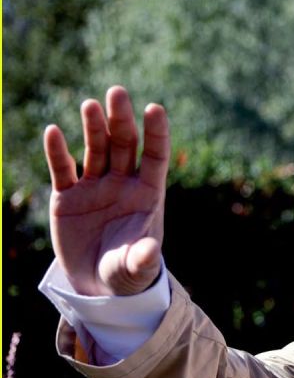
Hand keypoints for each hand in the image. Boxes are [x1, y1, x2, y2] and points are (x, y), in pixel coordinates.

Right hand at [44, 86, 169, 295]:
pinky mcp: (68, 196)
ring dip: (93, 127)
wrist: (97, 284)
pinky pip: (62, 169)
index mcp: (148, 194)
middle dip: (121, 119)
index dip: (156, 133)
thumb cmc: (125, 272)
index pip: (154, 156)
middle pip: (124, 144)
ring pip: (95, 149)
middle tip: (117, 93)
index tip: (155, 109)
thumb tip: (152, 252)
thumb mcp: (135, 267)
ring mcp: (95, 187)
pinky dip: (58, 151)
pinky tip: (54, 132)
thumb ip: (142, 257)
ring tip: (90, 105)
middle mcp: (122, 183)